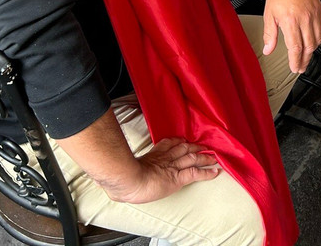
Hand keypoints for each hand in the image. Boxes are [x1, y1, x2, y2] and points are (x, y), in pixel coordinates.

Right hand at [103, 138, 219, 203]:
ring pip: (193, 159)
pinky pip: (196, 173)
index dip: (177, 142)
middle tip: (203, 145)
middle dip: (194, 146)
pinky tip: (215, 171)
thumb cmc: (121, 177)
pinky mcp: (179, 177)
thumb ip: (118, 171)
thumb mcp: (120, 170)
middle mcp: (164, 158)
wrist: (128, 180)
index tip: (182, 139)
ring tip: (213, 156)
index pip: (168, 145)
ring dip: (204, 157)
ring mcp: (173, 167)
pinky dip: (207, 172)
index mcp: (152, 155)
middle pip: (183, 148)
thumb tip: (104, 178)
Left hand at [262, 0, 320, 72]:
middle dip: (305, 60)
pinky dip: (319, 37)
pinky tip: (314, 40)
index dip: (296, 61)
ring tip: (306, 55)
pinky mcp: (320, 10)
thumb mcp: (269, 15)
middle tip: (301, 67)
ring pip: (318, 39)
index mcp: (291, 21)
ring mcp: (314, 14)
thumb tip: (268, 49)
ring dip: (312, 50)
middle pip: (309, 46)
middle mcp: (305, 18)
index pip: (296, 47)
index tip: (295, 68)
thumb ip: (270, 34)